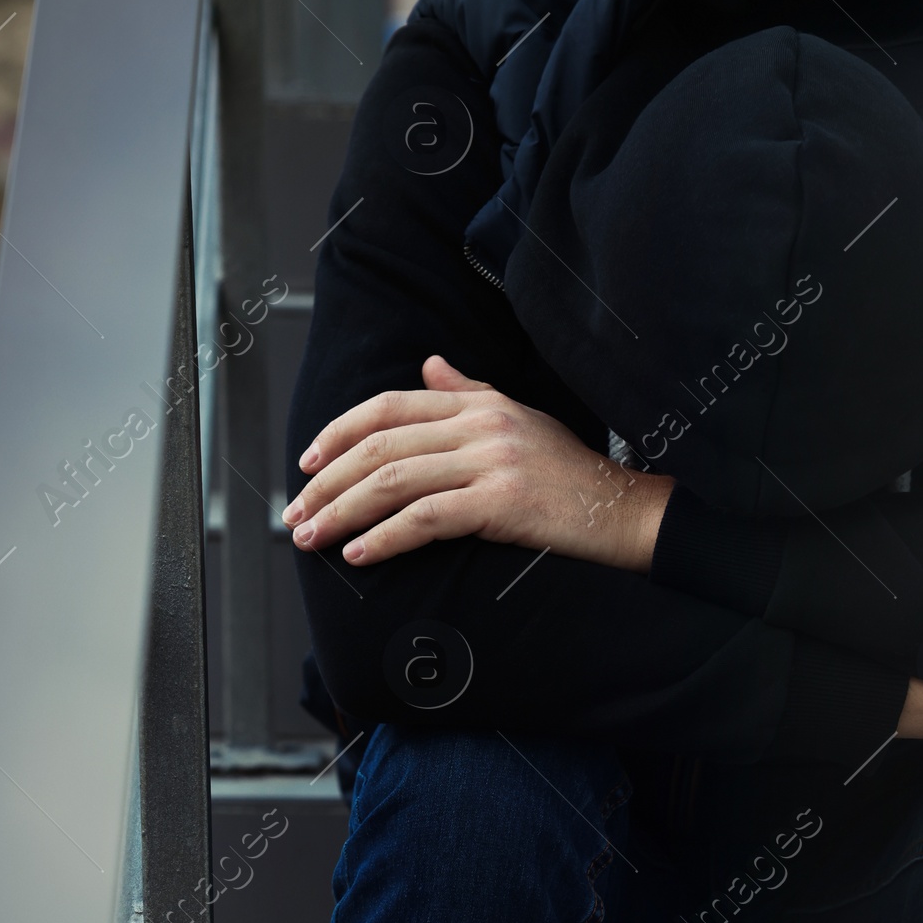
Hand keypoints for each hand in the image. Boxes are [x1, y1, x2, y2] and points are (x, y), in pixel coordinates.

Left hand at [283, 356, 673, 572]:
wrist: (626, 512)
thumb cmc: (572, 476)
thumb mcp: (521, 420)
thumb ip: (469, 394)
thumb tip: (429, 368)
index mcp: (478, 404)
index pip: (389, 408)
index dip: (339, 433)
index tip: (309, 465)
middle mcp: (480, 424)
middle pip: (380, 446)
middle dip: (328, 482)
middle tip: (297, 513)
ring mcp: (490, 462)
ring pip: (392, 482)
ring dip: (342, 512)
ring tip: (312, 537)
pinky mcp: (500, 503)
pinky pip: (424, 518)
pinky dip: (384, 537)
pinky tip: (358, 554)